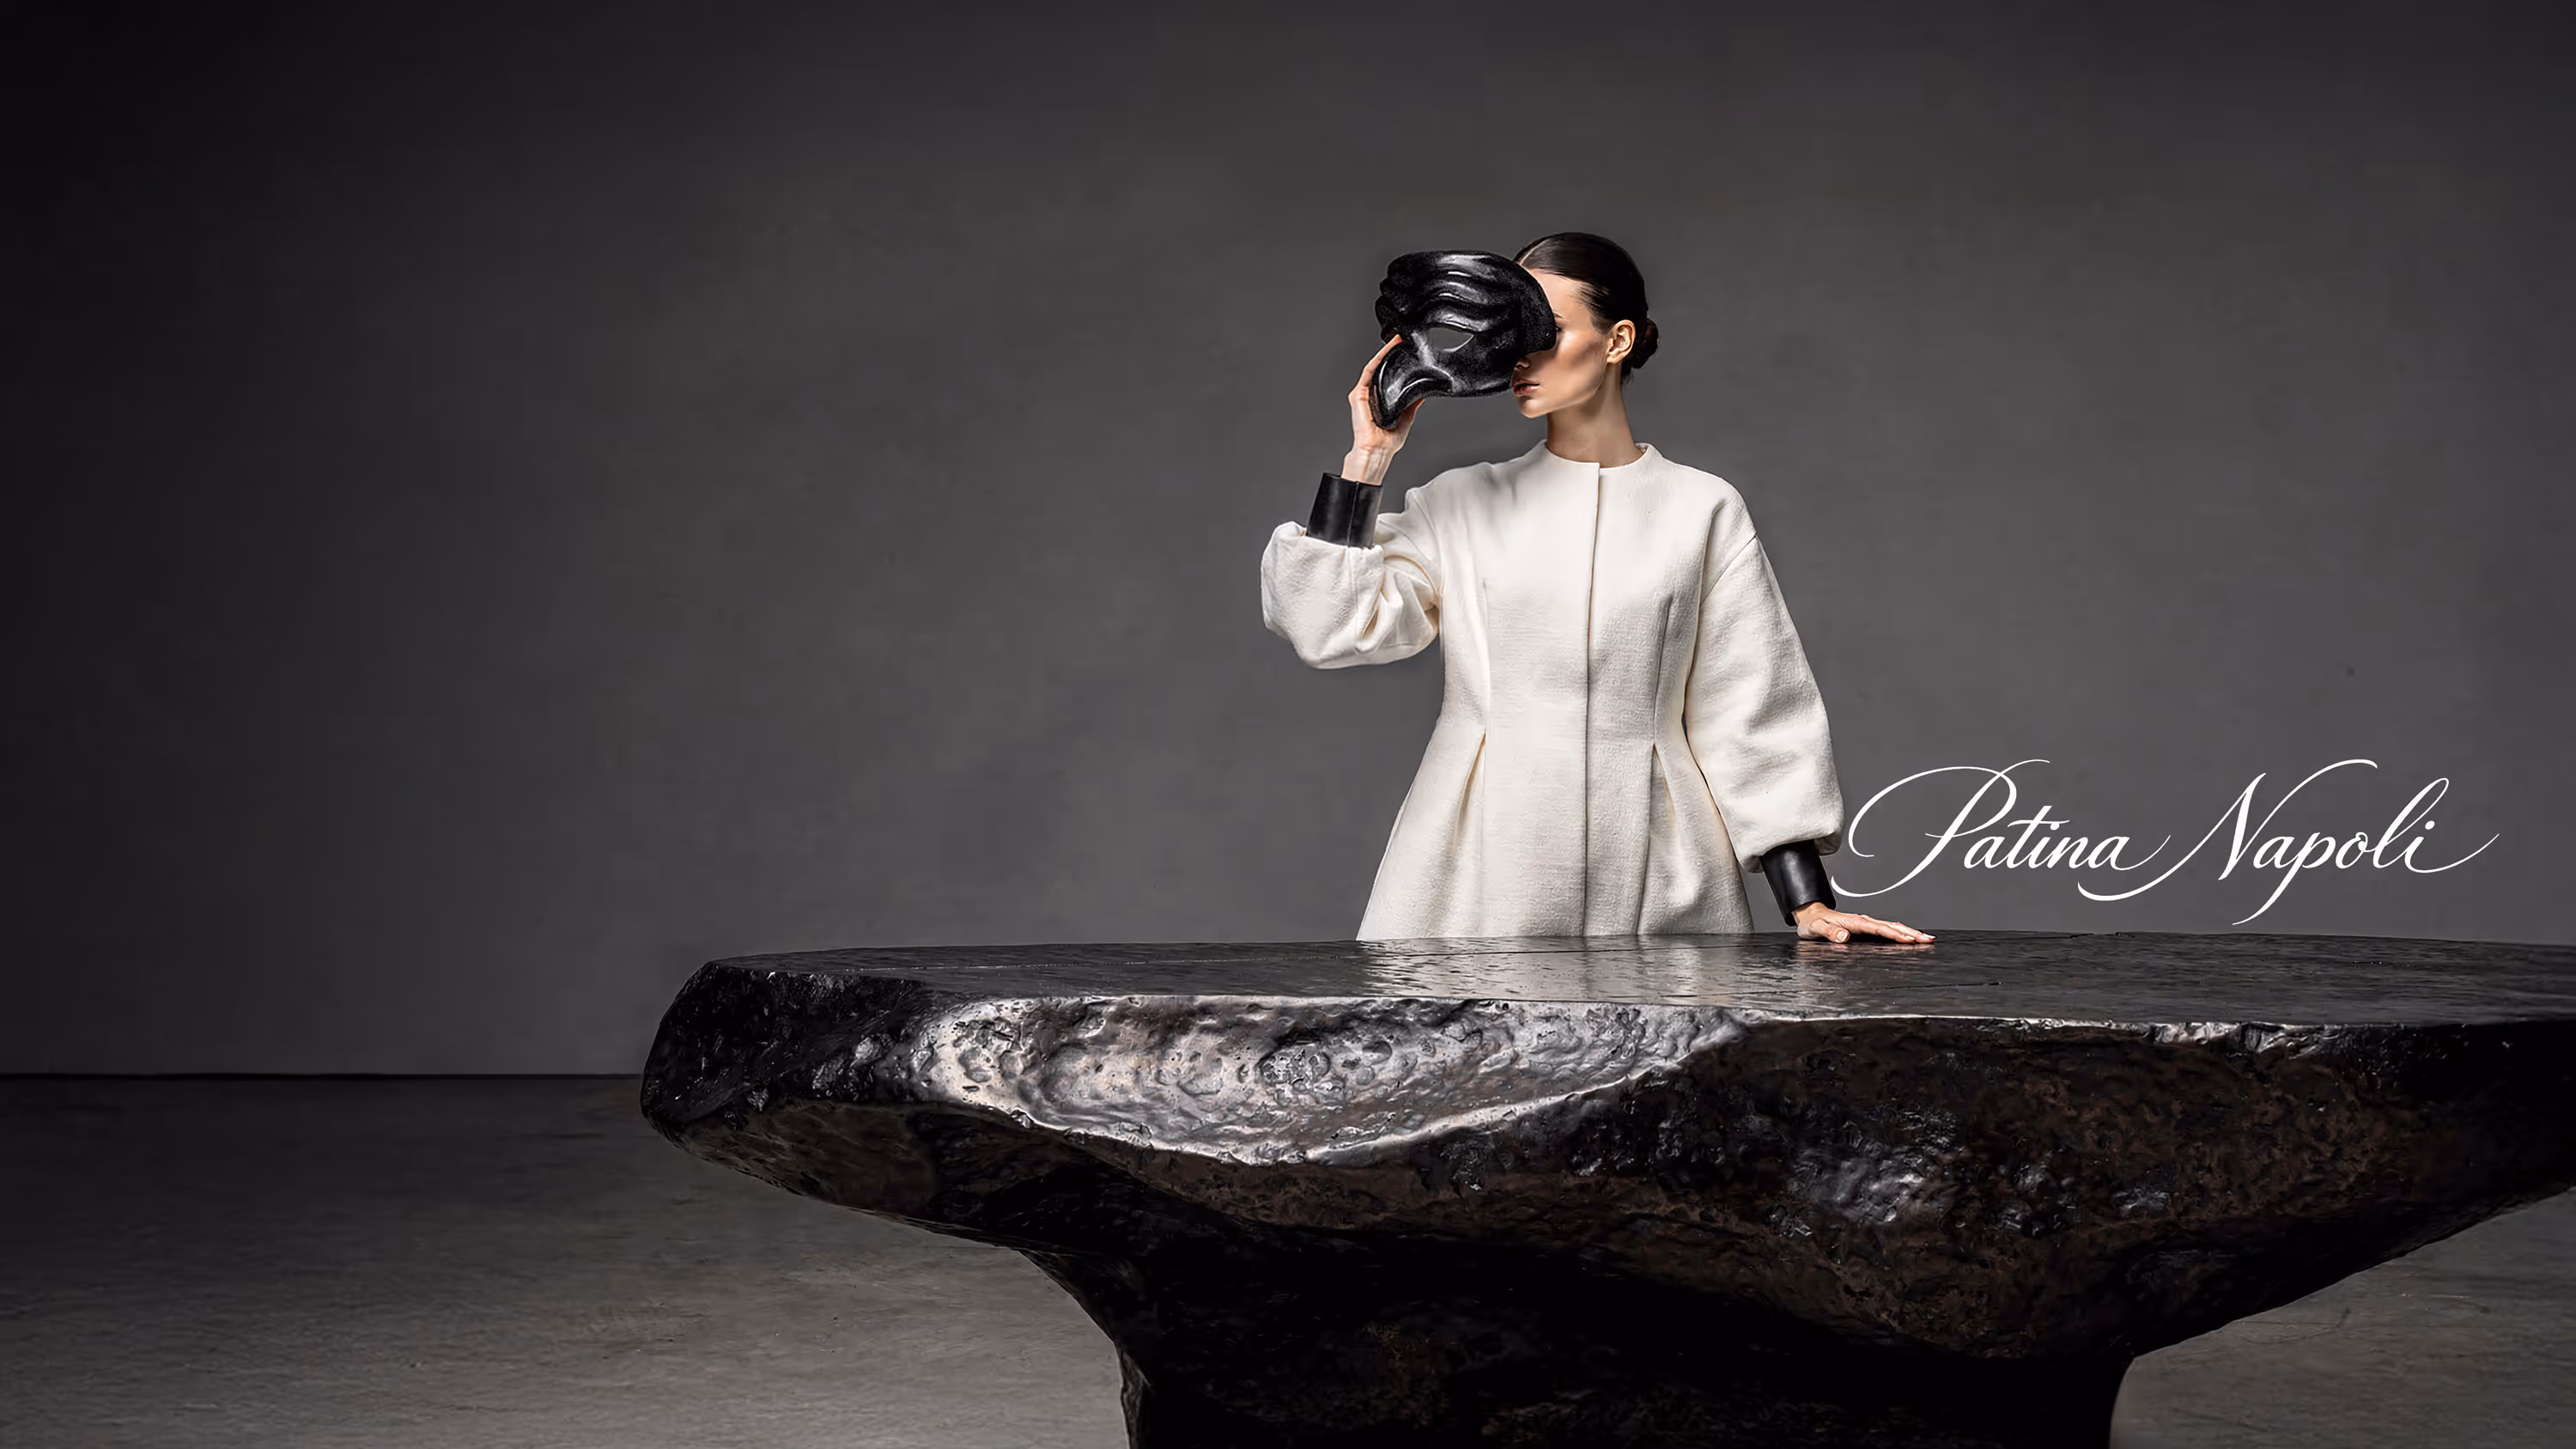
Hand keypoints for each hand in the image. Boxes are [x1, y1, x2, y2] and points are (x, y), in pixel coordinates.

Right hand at [1343, 333, 1423, 483]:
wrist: (1377, 452)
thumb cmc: (1387, 442)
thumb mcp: (1406, 418)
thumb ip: (1412, 404)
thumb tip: (1423, 393)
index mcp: (1380, 400)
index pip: (1387, 376)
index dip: (1395, 361)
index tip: (1405, 349)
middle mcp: (1370, 395)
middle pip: (1380, 368)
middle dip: (1390, 352)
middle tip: (1402, 338)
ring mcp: (1362, 394)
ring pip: (1374, 367)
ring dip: (1384, 352)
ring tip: (1395, 340)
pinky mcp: (1358, 395)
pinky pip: (1368, 373)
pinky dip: (1377, 360)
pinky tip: (1386, 351)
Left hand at [1793, 902, 1933, 943]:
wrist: (1810, 915)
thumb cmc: (1812, 924)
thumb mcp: (1816, 929)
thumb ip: (1829, 933)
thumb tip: (1845, 937)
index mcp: (1853, 922)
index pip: (1878, 929)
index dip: (1895, 934)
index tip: (1910, 939)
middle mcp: (1862, 920)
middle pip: (1891, 926)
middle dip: (1911, 932)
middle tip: (1928, 940)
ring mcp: (1865, 923)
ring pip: (1891, 926)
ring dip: (1909, 931)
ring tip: (1926, 938)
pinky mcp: (1865, 927)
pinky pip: (1886, 929)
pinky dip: (1900, 932)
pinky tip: (1909, 937)